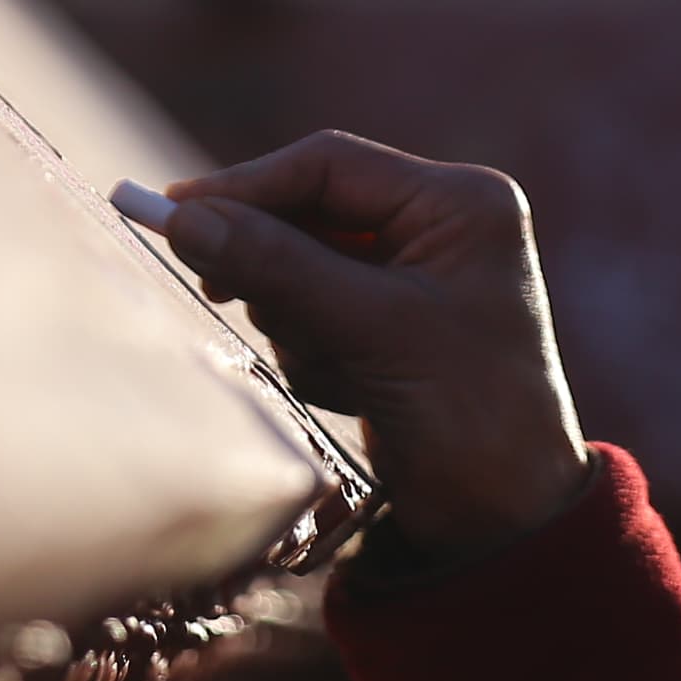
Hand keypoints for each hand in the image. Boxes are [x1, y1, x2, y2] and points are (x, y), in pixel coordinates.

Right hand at [148, 131, 592, 554]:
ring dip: (298, 322)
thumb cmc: (468, 414)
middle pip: (307, 213)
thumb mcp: (372, 330)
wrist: (504, 515)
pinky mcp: (387, 326)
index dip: (247, 186)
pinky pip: (309, 315)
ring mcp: (412, 276)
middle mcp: (440, 227)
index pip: (329, 166)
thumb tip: (185, 219)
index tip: (176, 214)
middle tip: (221, 291)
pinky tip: (353, 390)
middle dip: (278, 269)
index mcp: (460, 203)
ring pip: (298, 267)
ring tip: (343, 370)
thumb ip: (277, 267)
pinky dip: (313, 353)